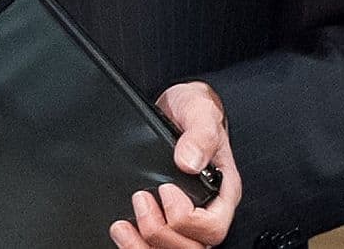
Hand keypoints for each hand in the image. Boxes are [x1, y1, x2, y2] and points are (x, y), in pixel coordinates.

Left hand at [110, 81, 240, 248]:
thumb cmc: (195, 111)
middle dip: (160, 230)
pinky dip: (133, 246)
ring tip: (125, 223)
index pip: (212, 228)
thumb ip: (199, 135)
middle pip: (191, 248)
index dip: (186, 218)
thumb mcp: (200, 112)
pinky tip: (121, 229)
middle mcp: (206, 210)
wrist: (176, 108)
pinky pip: (152, 245)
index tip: (165, 189)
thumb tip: (189, 162)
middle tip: (141, 198)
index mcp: (222, 191)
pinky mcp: (162, 216)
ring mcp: (184, 217)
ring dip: (143, 244)